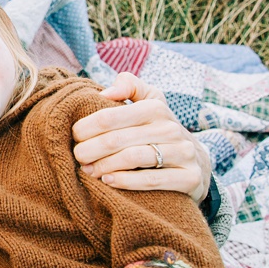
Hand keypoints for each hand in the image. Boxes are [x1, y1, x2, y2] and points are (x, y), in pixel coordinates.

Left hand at [72, 73, 210, 199]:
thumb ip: (129, 86)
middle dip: (89, 150)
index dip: (85, 127)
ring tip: (88, 171)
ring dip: (103, 166)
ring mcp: (182, 153)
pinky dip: (125, 181)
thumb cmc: (158, 129)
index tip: (74, 137)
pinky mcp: (189, 178)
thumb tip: (105, 92)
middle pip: (117, 139)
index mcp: (156, 107)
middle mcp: (171, 128)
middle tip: (77, 157)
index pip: (110, 116)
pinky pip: (151, 180)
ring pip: (132, 158)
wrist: (195, 162)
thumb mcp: (149, 101)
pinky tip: (108, 181)